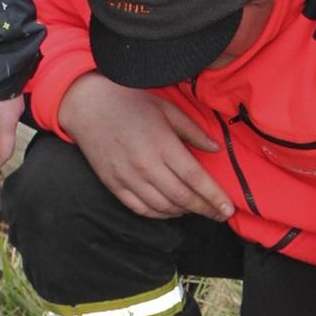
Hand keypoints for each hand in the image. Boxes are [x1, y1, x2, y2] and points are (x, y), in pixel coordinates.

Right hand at [60, 74, 233, 219]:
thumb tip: (215, 149)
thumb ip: (193, 131)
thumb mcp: (166, 109)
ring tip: (198, 209)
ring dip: (184, 212)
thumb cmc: (130, 101)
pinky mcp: (114, 184)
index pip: (195, 178)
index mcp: (162, 144)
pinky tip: (172, 211)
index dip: (213, 196)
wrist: (87, 104)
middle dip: (205, 209)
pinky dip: (160, 214)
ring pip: (162, 207)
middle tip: (220, 214)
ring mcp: (128, 177)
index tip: (228, 208)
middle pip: (182, 197)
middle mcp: (146, 165)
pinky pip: (140, 209)